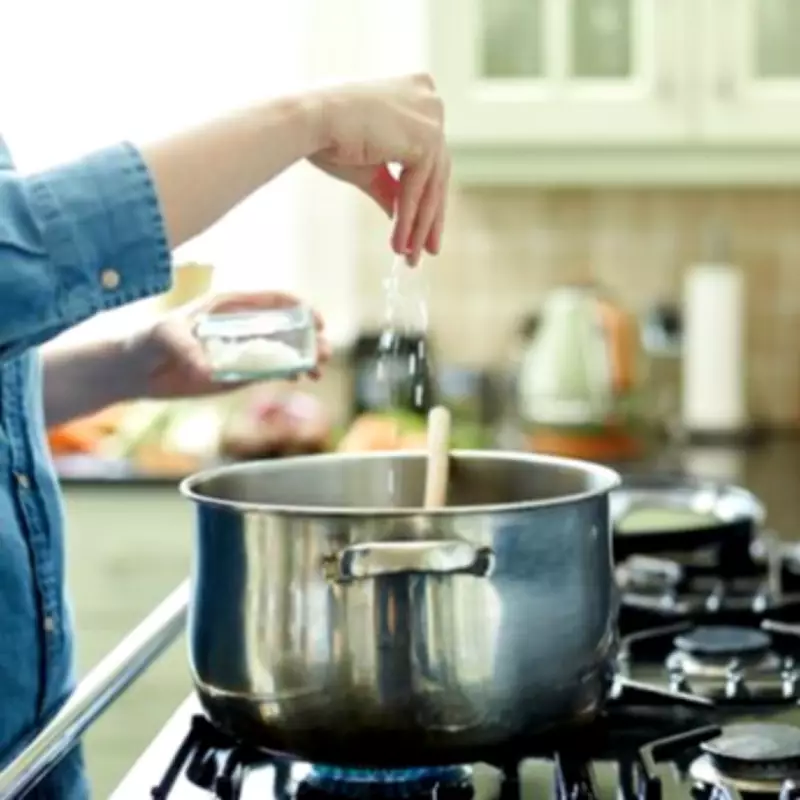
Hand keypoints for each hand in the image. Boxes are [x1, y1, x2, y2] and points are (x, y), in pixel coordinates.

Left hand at [123, 292, 330, 399]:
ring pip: (285, 349)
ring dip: (306, 357)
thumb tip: (207, 370)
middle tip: (324, 353)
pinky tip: (302, 379)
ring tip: (318, 371)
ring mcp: (244, 350)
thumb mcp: (163, 338)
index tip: (316, 321)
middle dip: (311, 337)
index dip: (300, 307)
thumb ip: (184, 349)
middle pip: (288, 326)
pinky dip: (291, 372)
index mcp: (230, 307)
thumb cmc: (147, 342)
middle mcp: (243, 326)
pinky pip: (272, 370)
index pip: (274, 300)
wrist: (136, 371)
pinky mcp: (240, 373)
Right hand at [309, 73, 449, 266]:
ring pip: (430, 185)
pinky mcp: (426, 137)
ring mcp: (431, 116)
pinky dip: (408, 219)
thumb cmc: (327, 136)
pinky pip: (418, 188)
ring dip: (418, 226)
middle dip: (428, 217)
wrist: (309, 120)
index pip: (428, 156)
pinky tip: (398, 244)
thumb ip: (391, 188)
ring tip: (409, 257)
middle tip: (425, 251)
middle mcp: (429, 99)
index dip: (424, 196)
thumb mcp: (368, 167)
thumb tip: (403, 218)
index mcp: (416, 93)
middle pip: (435, 172)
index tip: (421, 230)